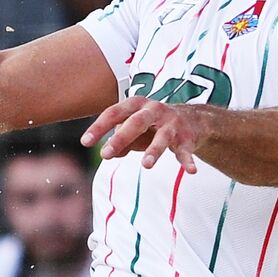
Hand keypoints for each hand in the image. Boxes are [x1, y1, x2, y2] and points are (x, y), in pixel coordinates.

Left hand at [81, 98, 211, 172]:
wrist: (192, 119)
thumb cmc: (152, 126)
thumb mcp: (133, 131)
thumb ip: (119, 141)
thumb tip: (107, 153)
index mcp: (136, 105)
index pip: (114, 113)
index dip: (99, 127)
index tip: (85, 142)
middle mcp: (155, 109)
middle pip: (137, 122)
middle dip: (121, 137)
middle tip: (106, 154)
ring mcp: (172, 123)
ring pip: (163, 136)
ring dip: (154, 150)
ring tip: (146, 165)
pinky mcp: (187, 137)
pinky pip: (186, 150)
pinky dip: (188, 160)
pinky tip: (191, 171)